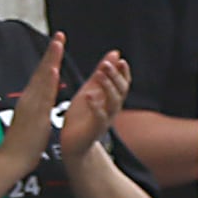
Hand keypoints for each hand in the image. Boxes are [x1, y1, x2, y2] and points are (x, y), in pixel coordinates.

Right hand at [8, 30, 69, 155]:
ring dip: (50, 61)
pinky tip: (53, 70)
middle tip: (60, 35)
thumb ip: (37, 108)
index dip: (50, 59)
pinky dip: (47, 82)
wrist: (11, 161)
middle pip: (41, 72)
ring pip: (42, 80)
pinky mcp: (33, 116)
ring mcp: (30, 106)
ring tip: (58, 44)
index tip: (58, 44)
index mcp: (31, 101)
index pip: (42, 76)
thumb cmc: (23, 145)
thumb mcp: (33, 121)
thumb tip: (42, 100)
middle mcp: (29, 99)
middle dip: (51, 53)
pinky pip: (42, 96)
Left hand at [55, 41, 130, 161]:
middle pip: (121, 91)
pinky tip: (89, 95)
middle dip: (115, 77)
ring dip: (108, 87)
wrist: (73, 144)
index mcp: (111, 99)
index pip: (124, 83)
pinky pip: (99, 117)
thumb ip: (102, 73)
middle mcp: (112, 109)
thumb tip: (115, 53)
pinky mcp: (95, 130)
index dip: (123, 72)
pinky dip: (95, 105)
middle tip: (107, 64)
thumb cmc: (82, 116)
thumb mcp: (91, 89)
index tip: (120, 60)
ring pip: (113, 102)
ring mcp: (105, 120)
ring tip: (100, 74)